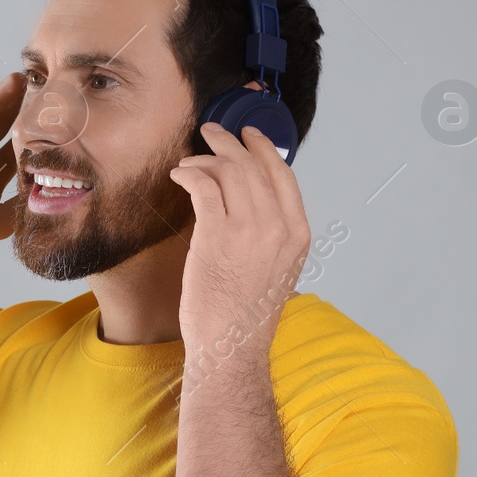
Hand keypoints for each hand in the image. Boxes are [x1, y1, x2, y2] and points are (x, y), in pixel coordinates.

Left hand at [168, 123, 310, 355]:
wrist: (233, 344)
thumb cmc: (248, 313)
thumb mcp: (278, 267)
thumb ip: (272, 233)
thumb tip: (251, 200)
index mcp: (297, 233)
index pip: (283, 175)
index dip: (264, 148)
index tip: (250, 135)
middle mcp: (277, 226)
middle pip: (253, 166)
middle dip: (230, 143)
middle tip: (212, 132)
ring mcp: (248, 229)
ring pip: (228, 171)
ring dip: (204, 158)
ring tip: (189, 160)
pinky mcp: (215, 235)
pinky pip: (202, 186)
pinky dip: (189, 174)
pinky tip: (179, 176)